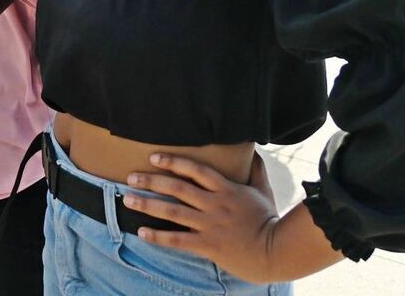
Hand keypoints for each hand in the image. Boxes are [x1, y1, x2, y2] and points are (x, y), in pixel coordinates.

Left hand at [125, 152, 281, 283]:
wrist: (277, 252)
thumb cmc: (270, 220)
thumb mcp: (264, 191)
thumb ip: (256, 170)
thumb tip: (254, 151)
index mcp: (227, 189)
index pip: (196, 170)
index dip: (173, 161)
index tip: (153, 157)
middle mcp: (215, 204)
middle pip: (178, 188)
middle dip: (151, 181)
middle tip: (130, 177)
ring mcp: (210, 225)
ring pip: (173, 212)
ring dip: (147, 204)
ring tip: (127, 199)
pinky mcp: (208, 245)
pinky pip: (178, 240)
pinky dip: (158, 236)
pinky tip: (142, 232)